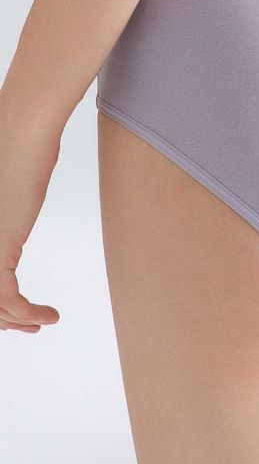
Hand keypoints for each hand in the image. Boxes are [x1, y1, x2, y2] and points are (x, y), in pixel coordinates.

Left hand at [0, 119, 60, 333]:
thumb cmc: (13, 154)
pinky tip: (48, 314)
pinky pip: (7, 299)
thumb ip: (1, 221)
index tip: (13, 317)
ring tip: (41, 322)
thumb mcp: (3, 199)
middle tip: (26, 327)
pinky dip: (28, 312)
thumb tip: (8, 228)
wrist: (19, 136)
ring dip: (18, 321)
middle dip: (3, 320)